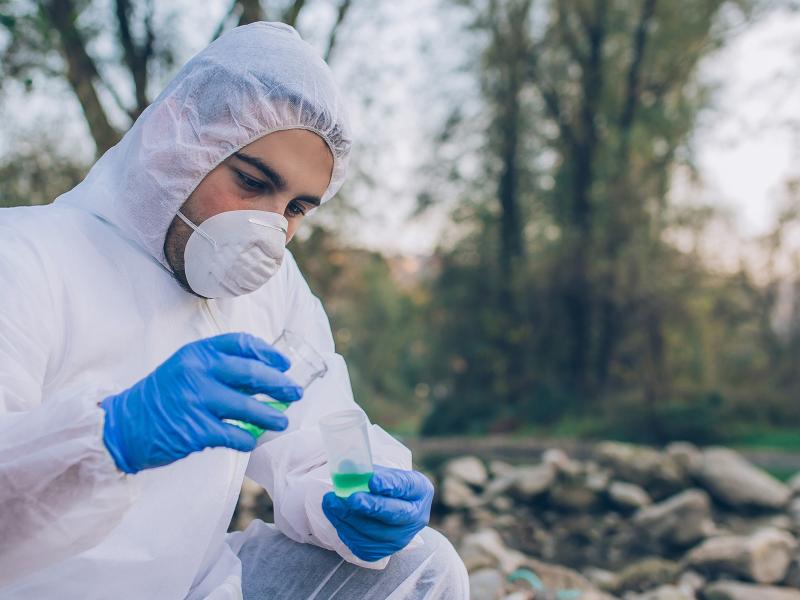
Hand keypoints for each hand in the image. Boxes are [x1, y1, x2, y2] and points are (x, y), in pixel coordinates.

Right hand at [101, 332, 301, 473]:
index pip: (242, 344)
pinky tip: (251, 440)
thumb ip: (219, 368)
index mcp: (197, 353)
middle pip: (252, 373)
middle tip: (295, 393)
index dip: (268, 353)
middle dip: (279, 384)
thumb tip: (265, 376)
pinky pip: (234, 434)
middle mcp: (198, 371)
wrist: (123, 427)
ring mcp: (196, 401)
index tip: (284, 364)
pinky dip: (247, 439)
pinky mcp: (195, 430)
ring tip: (282, 421)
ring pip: (248, 407)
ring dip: (271, 416)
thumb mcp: (186, 369)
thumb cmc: (162, 396)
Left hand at [322, 466, 433, 561]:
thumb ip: (366, 469)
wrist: (384, 508)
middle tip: (352, 499)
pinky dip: (345, 529)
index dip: (390, 485)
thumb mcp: (380, 471)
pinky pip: (362, 544)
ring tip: (331, 502)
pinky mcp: (381, 552)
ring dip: (350, 517)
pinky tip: (334, 514)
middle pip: (395, 514)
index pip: (407, 487)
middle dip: (372, 507)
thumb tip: (345, 467)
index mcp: (419, 490)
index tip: (373, 481)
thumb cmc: (383, 484)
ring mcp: (400, 538)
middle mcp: (416, 517)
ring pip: (375, 532)